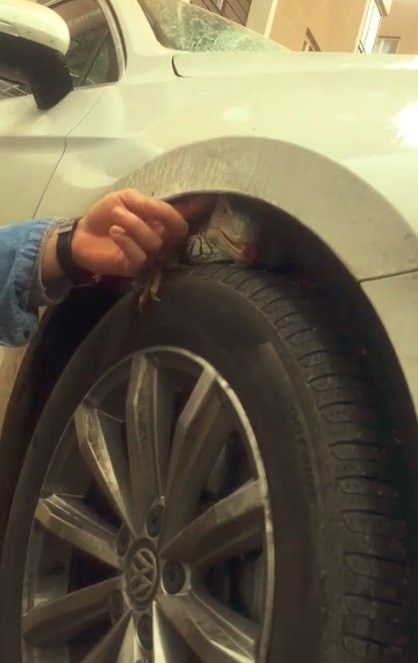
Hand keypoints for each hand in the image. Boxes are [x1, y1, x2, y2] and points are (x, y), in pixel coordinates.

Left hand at [42, 190, 212, 283]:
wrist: (81, 235)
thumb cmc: (105, 215)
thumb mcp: (123, 199)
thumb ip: (142, 201)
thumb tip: (157, 206)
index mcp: (160, 221)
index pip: (184, 216)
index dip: (197, 208)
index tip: (207, 198)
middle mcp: (161, 239)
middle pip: (177, 230)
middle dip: (157, 214)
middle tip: (132, 205)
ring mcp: (150, 255)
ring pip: (154, 242)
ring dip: (133, 224)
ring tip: (115, 217)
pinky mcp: (135, 268)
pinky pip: (140, 256)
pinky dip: (127, 241)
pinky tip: (115, 232)